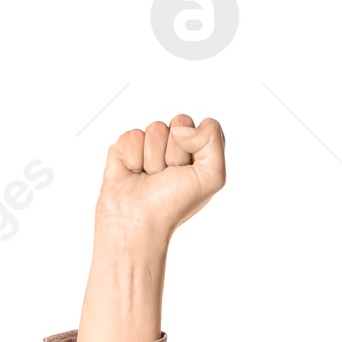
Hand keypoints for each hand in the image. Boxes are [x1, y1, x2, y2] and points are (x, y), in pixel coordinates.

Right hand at [94, 113, 225, 256]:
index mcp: (199, 154)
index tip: (188, 172)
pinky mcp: (126, 146)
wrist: (138, 220)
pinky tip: (134, 173)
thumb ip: (214, 140)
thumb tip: (184, 125)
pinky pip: (133, 134)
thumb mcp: (212, 177)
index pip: (205, 127)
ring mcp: (150, 145)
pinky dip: (133, 157)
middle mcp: (176, 147)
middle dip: (175, 151)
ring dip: (153, 158)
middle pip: (181, 121)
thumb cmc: (173, 205)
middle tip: (168, 175)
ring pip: (156, 128)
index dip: (197, 147)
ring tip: (151, 177)